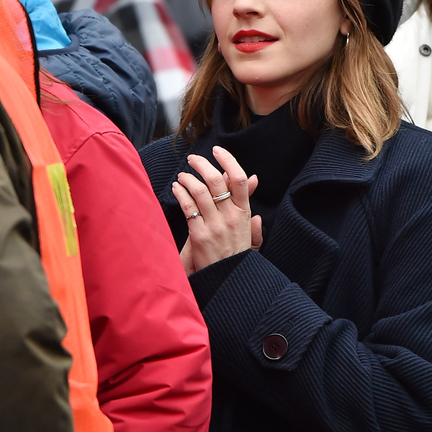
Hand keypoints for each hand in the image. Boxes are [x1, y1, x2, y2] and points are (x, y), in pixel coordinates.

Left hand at [173, 147, 261, 273]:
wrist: (227, 280)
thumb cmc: (236, 253)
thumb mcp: (247, 226)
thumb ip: (247, 200)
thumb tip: (254, 178)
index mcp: (244, 213)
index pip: (239, 179)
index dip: (228, 160)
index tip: (217, 150)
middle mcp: (231, 217)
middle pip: (216, 181)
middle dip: (202, 164)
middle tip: (193, 159)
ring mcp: (215, 226)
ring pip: (199, 191)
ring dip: (188, 178)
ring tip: (182, 176)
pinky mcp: (199, 236)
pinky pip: (188, 207)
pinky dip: (180, 194)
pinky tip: (177, 188)